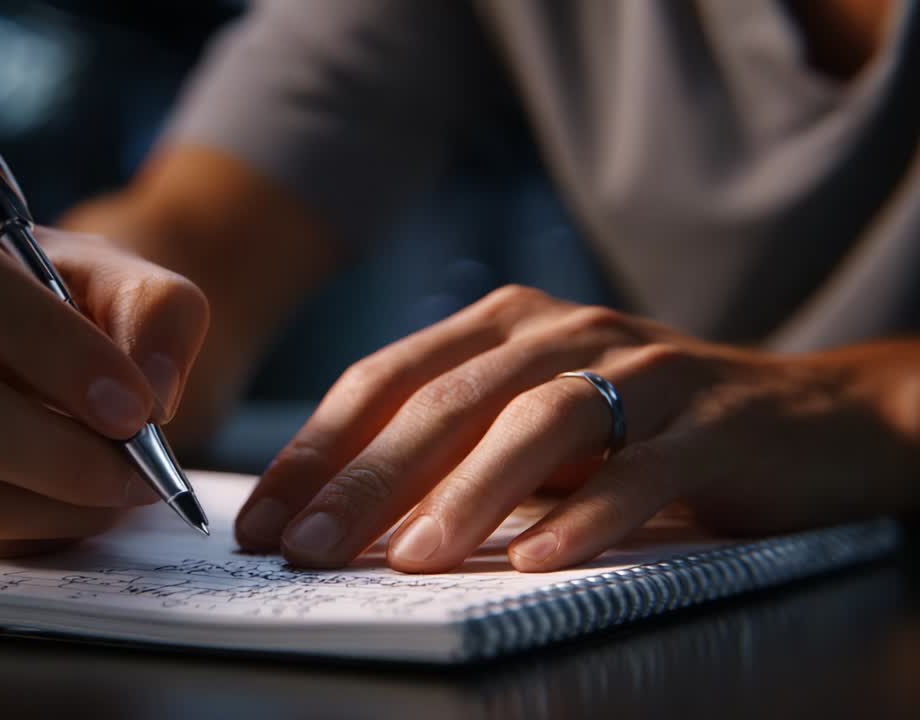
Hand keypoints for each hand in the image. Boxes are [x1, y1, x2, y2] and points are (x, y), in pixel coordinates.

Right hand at [0, 186, 208, 555]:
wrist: (18, 348)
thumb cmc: (60, 301)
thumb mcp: (120, 278)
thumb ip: (157, 311)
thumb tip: (152, 391)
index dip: (49, 347)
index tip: (133, 404)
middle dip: (60, 451)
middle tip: (140, 471)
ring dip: (50, 503)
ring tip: (117, 492)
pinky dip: (21, 531)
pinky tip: (67, 507)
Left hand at [234, 285, 918, 572]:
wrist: (796, 416)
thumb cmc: (633, 427)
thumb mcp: (529, 420)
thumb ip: (451, 445)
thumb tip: (337, 511)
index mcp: (502, 323)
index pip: (385, 377)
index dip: (319, 447)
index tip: (267, 518)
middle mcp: (563, 331)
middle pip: (446, 400)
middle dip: (367, 477)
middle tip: (309, 547)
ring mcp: (642, 371)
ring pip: (539, 423)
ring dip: (468, 493)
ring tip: (411, 560)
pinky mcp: (714, 423)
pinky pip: (642, 471)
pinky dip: (587, 515)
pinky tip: (538, 561)